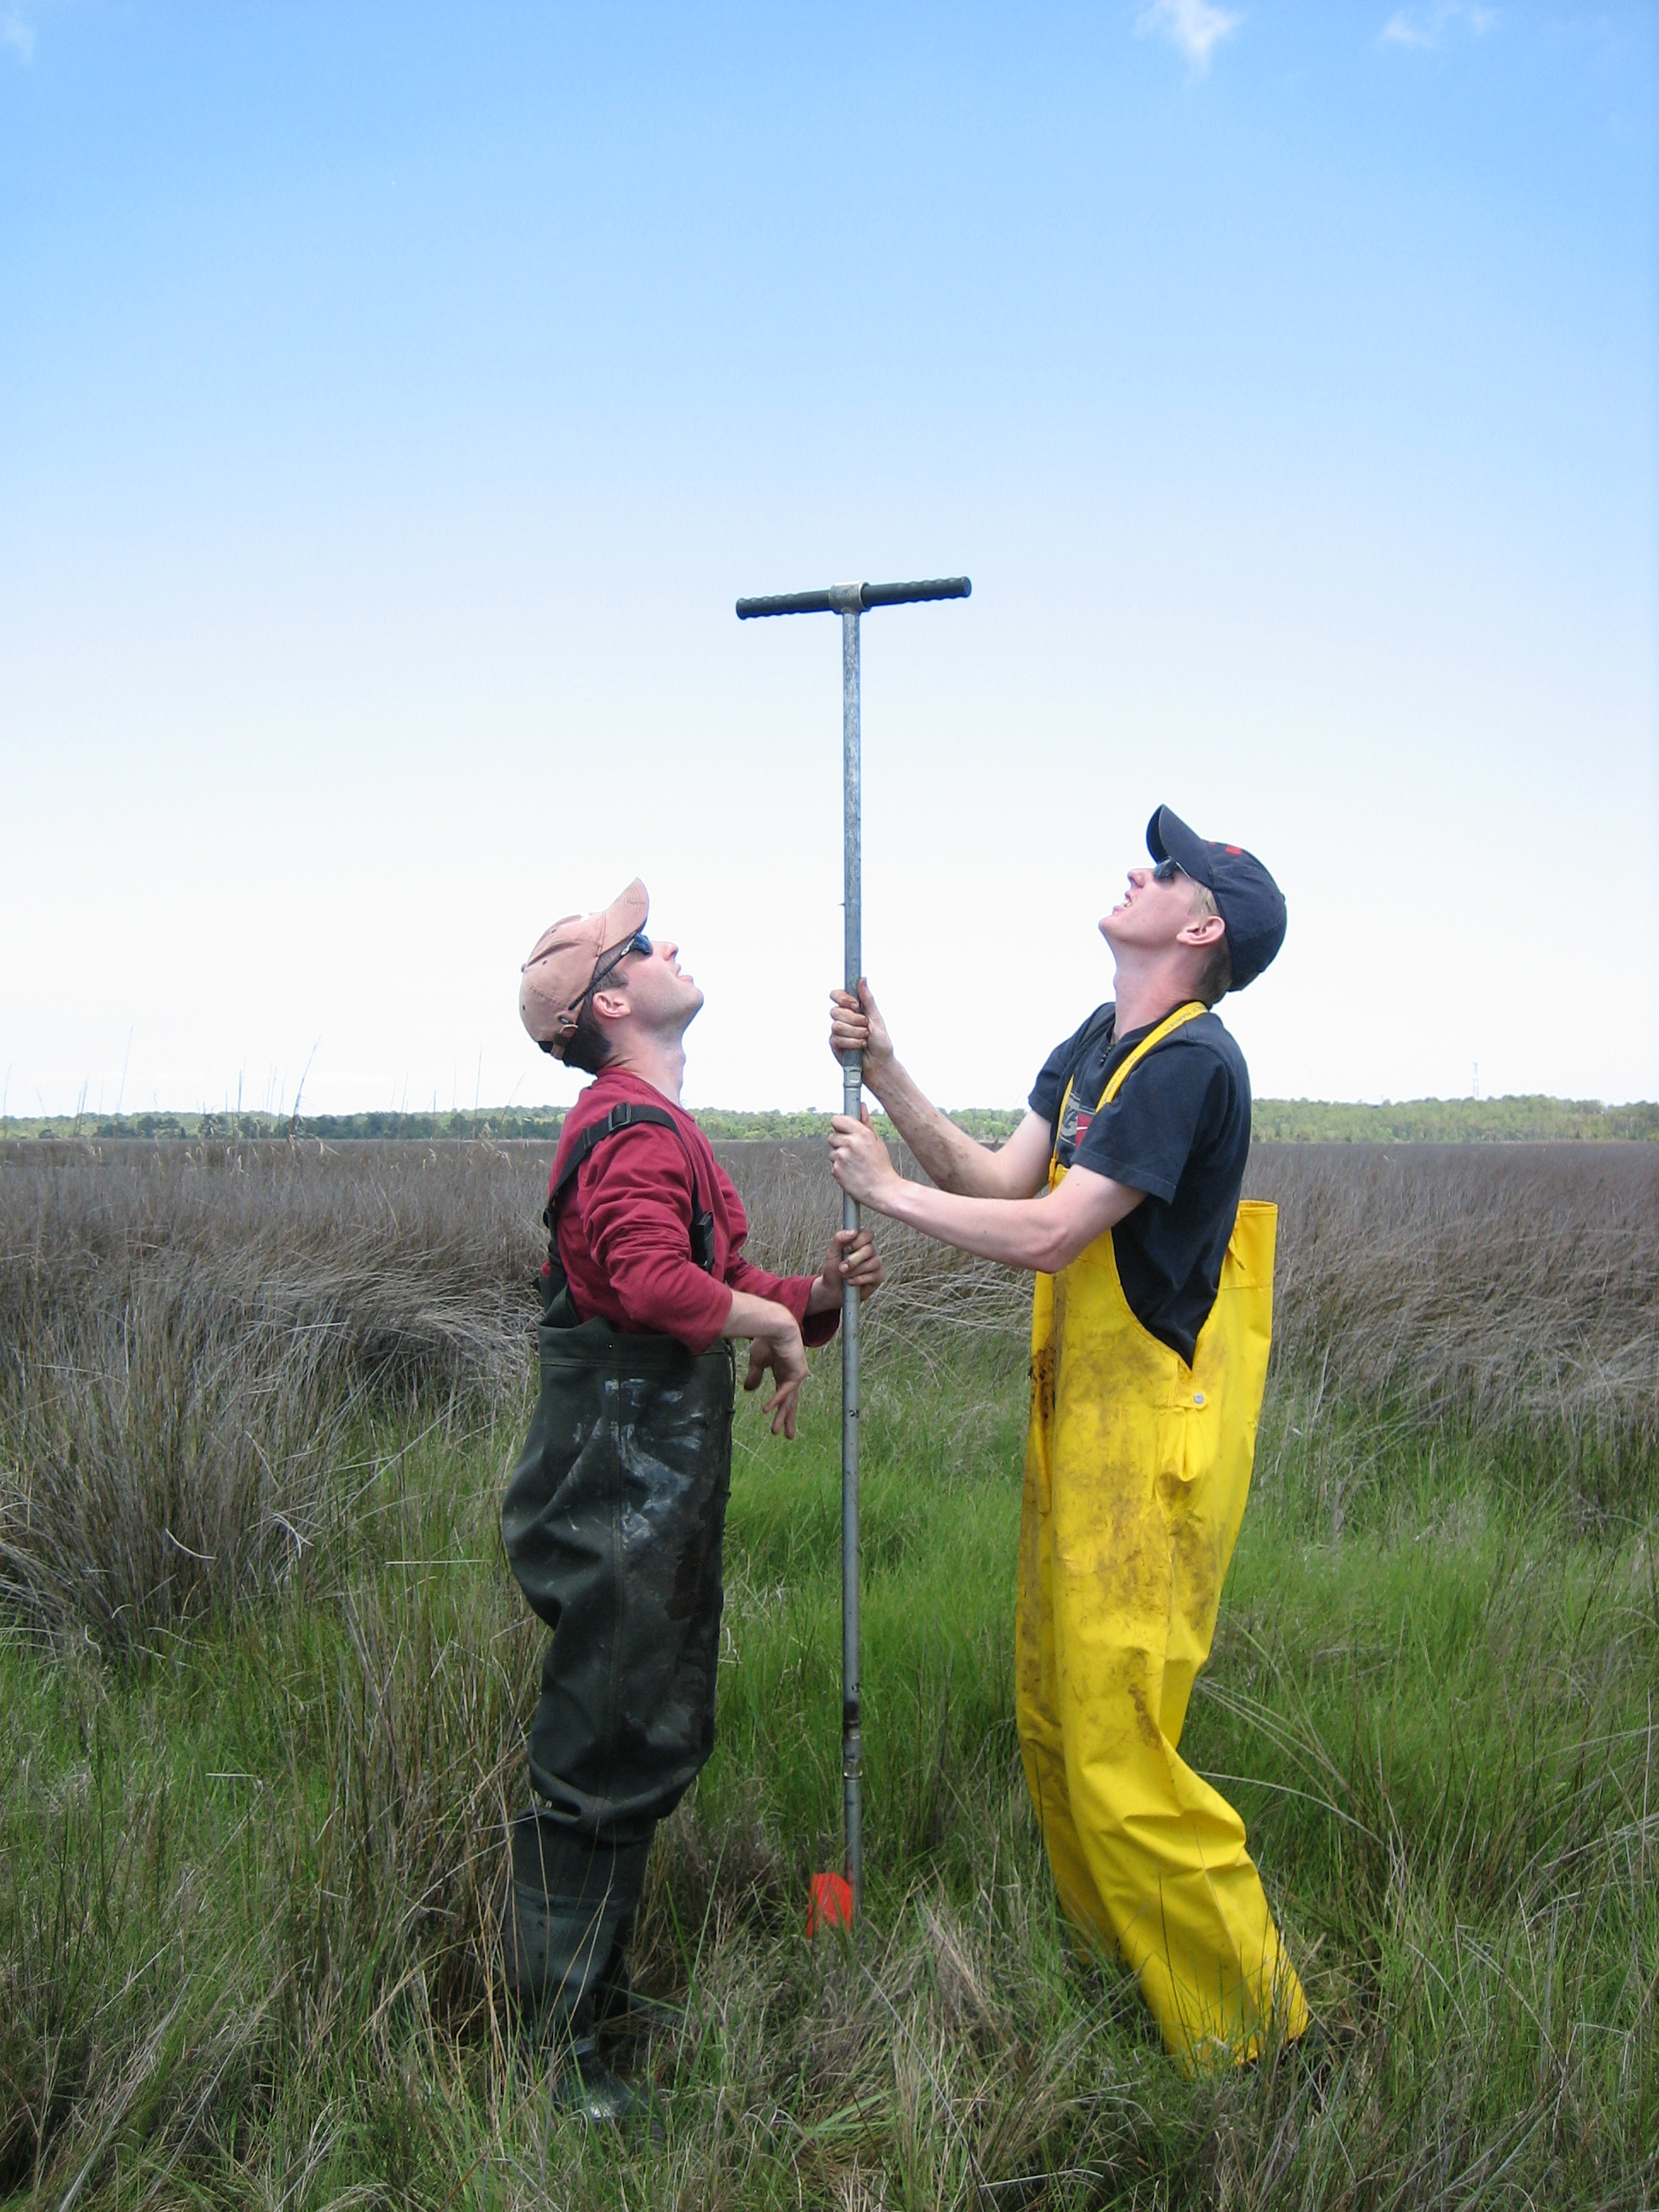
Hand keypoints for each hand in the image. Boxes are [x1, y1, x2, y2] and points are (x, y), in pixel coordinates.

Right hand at [742, 1322, 808, 1438]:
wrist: (773, 1325)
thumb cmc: (765, 1339)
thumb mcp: (757, 1361)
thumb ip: (754, 1376)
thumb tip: (749, 1390)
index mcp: (783, 1372)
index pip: (783, 1395)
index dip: (780, 1409)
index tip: (778, 1423)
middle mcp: (791, 1375)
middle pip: (790, 1402)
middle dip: (787, 1418)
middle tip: (787, 1436)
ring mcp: (796, 1374)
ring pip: (788, 1400)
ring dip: (782, 1416)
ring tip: (777, 1432)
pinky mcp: (798, 1372)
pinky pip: (784, 1391)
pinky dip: (775, 1400)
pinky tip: (766, 1410)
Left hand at [809, 1225, 884, 1311]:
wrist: (832, 1290)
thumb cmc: (833, 1269)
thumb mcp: (831, 1253)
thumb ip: (839, 1239)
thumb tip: (853, 1232)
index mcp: (860, 1241)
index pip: (868, 1234)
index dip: (858, 1241)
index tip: (845, 1249)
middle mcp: (870, 1251)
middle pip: (870, 1249)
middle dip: (853, 1260)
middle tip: (841, 1268)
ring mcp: (876, 1263)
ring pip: (873, 1263)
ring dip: (855, 1271)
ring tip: (844, 1276)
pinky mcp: (879, 1277)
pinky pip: (876, 1275)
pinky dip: (861, 1279)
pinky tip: (851, 1282)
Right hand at [828, 979, 893, 1085]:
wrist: (880, 1064)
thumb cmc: (880, 1043)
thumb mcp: (876, 1018)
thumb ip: (867, 999)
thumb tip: (862, 979)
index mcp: (853, 1009)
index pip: (837, 995)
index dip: (843, 998)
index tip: (856, 1005)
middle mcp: (843, 1019)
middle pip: (835, 1010)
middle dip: (854, 1019)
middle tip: (865, 1026)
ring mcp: (837, 1032)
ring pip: (837, 1025)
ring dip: (855, 1032)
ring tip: (865, 1038)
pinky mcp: (835, 1044)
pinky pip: (837, 1038)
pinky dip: (852, 1043)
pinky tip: (860, 1047)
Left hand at [828, 1106, 899, 1209]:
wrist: (883, 1190)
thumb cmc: (881, 1166)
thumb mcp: (877, 1141)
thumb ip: (866, 1123)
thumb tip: (861, 1107)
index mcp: (861, 1133)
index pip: (836, 1120)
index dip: (839, 1125)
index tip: (842, 1130)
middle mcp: (850, 1143)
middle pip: (832, 1136)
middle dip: (839, 1143)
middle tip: (853, 1152)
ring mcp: (842, 1157)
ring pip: (832, 1152)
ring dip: (839, 1157)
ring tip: (854, 1164)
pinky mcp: (836, 1171)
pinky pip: (833, 1165)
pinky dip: (840, 1168)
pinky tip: (852, 1172)